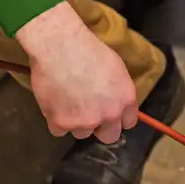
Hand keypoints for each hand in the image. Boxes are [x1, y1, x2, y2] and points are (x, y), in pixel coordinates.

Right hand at [16, 1, 137, 143]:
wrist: (61, 48)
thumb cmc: (91, 50)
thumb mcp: (117, 69)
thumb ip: (119, 91)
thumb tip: (116, 100)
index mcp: (126, 99)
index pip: (129, 122)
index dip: (119, 119)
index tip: (111, 114)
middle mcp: (108, 114)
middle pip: (109, 136)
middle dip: (101, 127)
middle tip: (90, 113)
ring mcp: (84, 122)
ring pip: (83, 133)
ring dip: (77, 122)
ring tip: (69, 102)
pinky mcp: (61, 123)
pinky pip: (59, 131)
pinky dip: (57, 120)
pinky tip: (55, 104)